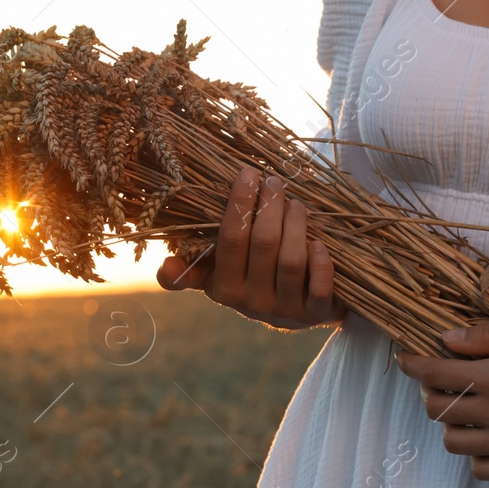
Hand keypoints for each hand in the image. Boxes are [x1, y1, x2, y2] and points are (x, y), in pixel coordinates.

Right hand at [156, 166, 343, 330]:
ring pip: (291, 261)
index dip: (239, 204)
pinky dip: (321, 263)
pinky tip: (318, 242)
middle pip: (263, 244)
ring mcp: (286, 309)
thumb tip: (167, 265)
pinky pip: (320, 288)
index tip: (248, 173)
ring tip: (296, 203)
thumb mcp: (216, 277)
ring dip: (296, 224)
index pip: (231, 240)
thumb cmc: (250, 280)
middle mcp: (254, 302)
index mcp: (225, 289)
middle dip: (270, 206)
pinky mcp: (316, 314)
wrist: (295, 312)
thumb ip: (190, 269)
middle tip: (275, 182)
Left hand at [393, 321, 488, 480]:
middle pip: (437, 410)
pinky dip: (475, 455)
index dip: (413, 365)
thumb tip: (448, 339)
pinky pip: (480, 470)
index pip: (437, 373)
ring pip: (454, 442)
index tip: (404, 360)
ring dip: (450, 425)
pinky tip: (487, 440)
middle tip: (441, 384)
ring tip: (465, 413)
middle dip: (430, 393)